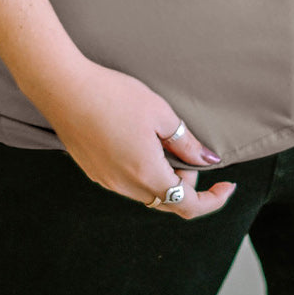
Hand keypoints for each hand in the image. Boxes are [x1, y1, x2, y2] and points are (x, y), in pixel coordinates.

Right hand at [40, 58, 238, 219]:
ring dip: (163, 176)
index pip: (188, 205)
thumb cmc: (115, 96)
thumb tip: (209, 162)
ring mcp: (106, 182)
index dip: (213, 200)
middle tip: (185, 148)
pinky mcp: (93, 172)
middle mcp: (126, 187)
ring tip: (160, 140)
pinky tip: (137, 141)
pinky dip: (143, 171)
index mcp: (147, 174)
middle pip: (168, 201)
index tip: (228, 185)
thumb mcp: (161, 114)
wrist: (65, 88)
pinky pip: (127, 183)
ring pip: (147, 192)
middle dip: (186, 182)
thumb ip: (187, 144)